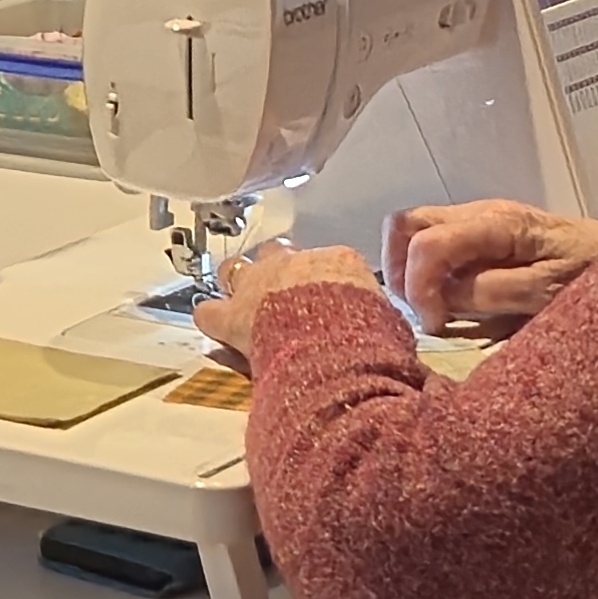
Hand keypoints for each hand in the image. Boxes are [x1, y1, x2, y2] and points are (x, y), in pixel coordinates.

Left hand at [186, 240, 379, 346]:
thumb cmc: (369, 334)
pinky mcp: (232, 316)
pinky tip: (212, 324)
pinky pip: (210, 311)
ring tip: (239, 299)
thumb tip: (386, 329)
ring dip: (237, 283)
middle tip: (278, 289)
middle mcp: (295, 263)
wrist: (335, 345)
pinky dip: (211, 318)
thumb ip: (377, 315)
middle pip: (277, 253)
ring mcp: (259, 284)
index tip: (326, 293)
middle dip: (275, 268)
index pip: (328, 261)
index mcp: (338, 261)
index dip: (322, 279)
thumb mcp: (387, 318)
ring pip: (236, 269)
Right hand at [389, 199, 597, 330]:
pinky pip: (436, 246)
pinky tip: (448, 303)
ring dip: (410, 273)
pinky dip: (428, 274)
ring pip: (415, 233)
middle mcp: (479, 214)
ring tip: (432, 311)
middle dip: (399, 272)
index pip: (426, 242)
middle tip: (422, 315)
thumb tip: (442, 299)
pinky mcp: (483, 238)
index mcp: (496, 224)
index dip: (418, 287)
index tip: (436, 326)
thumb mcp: (548, 292)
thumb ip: (492, 291)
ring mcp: (478, 223)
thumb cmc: (595, 274)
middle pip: (406, 225)